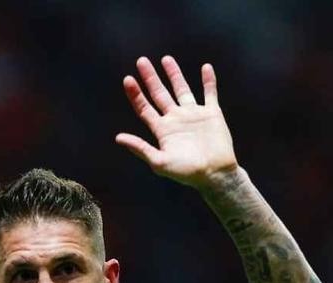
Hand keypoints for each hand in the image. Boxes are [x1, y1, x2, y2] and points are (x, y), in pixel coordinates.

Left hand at [116, 56, 237, 188]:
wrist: (215, 174)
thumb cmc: (186, 172)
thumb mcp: (160, 162)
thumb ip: (140, 148)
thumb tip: (118, 138)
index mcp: (162, 130)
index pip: (145, 108)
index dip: (135, 94)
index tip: (128, 79)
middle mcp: (176, 119)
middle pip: (160, 94)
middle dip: (150, 78)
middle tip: (141, 61)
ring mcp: (194, 115)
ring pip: (182, 90)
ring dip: (174, 74)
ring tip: (166, 59)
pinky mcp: (212, 114)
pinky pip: (210, 93)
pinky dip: (208, 81)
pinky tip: (205, 67)